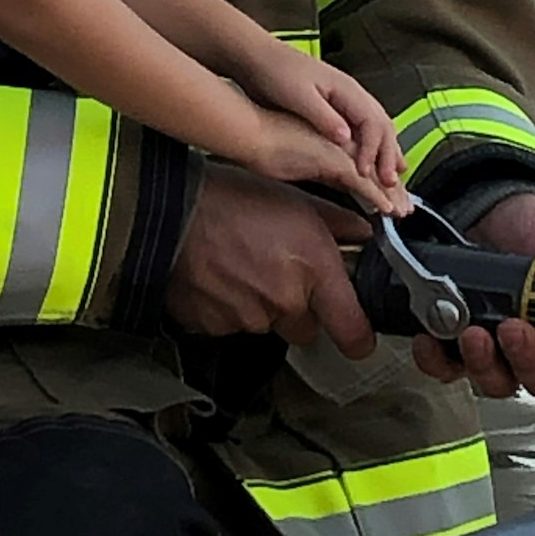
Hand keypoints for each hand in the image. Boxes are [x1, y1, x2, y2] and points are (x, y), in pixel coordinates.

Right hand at [165, 164, 376, 356]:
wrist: (170, 210)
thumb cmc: (232, 198)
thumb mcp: (296, 199)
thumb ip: (338, 223)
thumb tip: (364, 234)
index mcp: (313, 270)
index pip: (353, 333)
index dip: (358, 337)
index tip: (357, 334)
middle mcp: (285, 300)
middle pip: (306, 327)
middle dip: (297, 307)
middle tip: (277, 270)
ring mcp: (248, 318)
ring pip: (267, 324)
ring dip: (260, 303)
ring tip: (241, 264)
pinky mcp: (214, 327)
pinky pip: (232, 325)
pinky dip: (229, 306)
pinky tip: (220, 275)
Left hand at [235, 43, 407, 199]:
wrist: (259, 58)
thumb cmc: (276, 72)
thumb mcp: (299, 96)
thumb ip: (324, 116)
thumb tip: (347, 138)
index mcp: (347, 90)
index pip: (373, 124)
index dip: (373, 150)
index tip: (365, 172)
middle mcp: (352, 94)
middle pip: (383, 126)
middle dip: (389, 155)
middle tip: (391, 183)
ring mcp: (346, 100)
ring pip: (377, 127)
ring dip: (386, 151)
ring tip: (393, 174)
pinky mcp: (335, 108)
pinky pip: (363, 129)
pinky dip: (372, 146)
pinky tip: (369, 159)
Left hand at [411, 192, 534, 399]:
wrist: (490, 211)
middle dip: (528, 362)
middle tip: (516, 330)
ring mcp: (500, 352)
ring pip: (497, 382)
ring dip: (485, 364)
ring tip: (474, 331)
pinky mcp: (459, 345)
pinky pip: (449, 369)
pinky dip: (438, 360)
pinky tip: (431, 340)